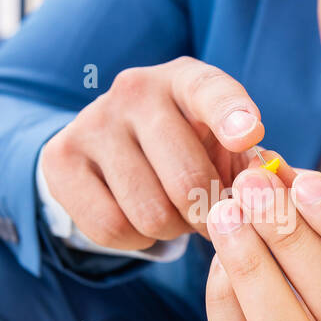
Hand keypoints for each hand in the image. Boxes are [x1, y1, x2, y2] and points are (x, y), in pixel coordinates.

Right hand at [41, 57, 266, 250]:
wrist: (108, 146)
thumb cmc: (185, 146)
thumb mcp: (218, 142)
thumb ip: (246, 162)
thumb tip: (260, 185)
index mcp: (185, 79)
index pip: (210, 90)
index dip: (232, 114)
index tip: (249, 134)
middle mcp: (135, 90)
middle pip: (187, 179)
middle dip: (207, 215)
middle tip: (208, 217)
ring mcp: (92, 122)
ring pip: (150, 212)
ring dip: (171, 230)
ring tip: (173, 216)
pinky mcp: (60, 159)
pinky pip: (111, 228)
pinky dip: (136, 241)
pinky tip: (140, 223)